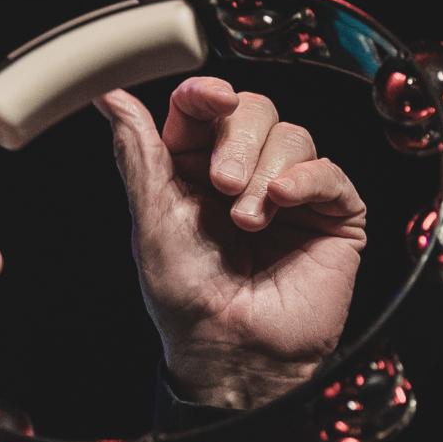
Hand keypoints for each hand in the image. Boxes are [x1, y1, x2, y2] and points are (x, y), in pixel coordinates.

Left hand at [94, 78, 366, 409]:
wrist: (232, 347)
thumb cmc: (186, 294)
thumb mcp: (151, 216)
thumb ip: (137, 151)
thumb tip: (111, 97)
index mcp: (194, 167)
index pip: (204, 107)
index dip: (207, 94)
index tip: (209, 100)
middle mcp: (244, 172)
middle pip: (254, 110)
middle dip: (237, 140)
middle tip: (222, 184)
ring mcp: (291, 192)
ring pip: (292, 135)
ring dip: (266, 172)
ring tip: (249, 220)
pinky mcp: (331, 215)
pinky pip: (330, 171)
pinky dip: (307, 179)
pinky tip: (283, 202)